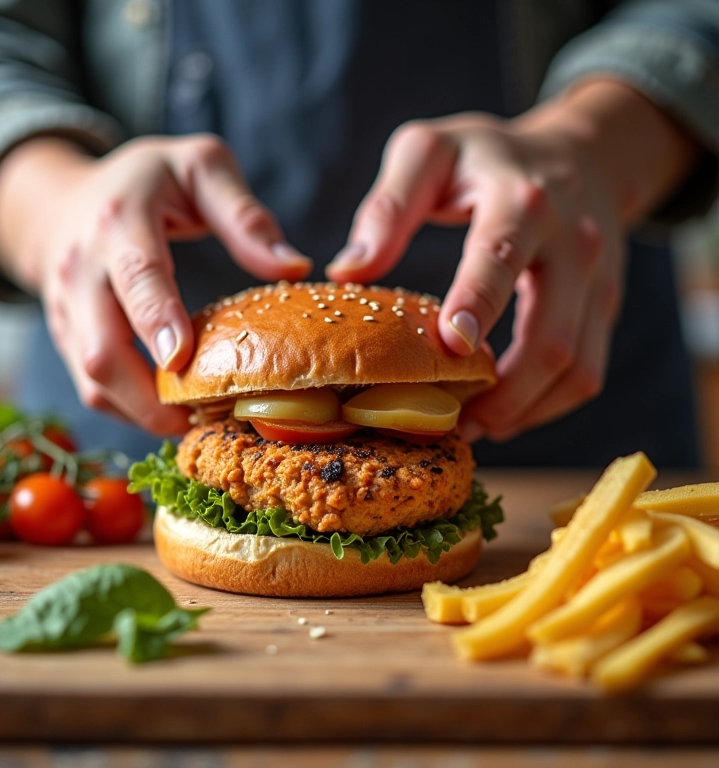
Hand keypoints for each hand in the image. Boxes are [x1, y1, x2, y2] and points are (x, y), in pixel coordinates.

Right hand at [0, 135, 311, 433]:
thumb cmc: (146, 182)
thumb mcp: (200, 169)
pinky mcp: (65, 337)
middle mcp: (80, 270)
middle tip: (207, 417)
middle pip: (102, 349)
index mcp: (118, 221)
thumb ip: (244, 216)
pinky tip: (170, 409)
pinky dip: (130, 408)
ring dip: (143, 411)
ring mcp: (64, 309)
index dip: (158, 321)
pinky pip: (91, 387)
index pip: (137, 278)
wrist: (62, 200)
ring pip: (93, 380)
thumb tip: (294, 267)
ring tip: (195, 420)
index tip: (184, 360)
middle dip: (151, 396)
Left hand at [327, 80, 697, 440]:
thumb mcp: (431, 152)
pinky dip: (548, 405)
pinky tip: (505, 413)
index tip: (450, 349)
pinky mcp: (605, 308)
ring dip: (525, 410)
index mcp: (521, 200)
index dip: (478, 303)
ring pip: (576, 368)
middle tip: (452, 423)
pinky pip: (587, 372)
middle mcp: (572, 244)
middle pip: (549, 337)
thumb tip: (348, 271)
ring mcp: (598, 281)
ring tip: (475, 429)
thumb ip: (389, 205)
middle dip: (501, 392)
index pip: (501, 256)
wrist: (580, 154)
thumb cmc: (488, 157)